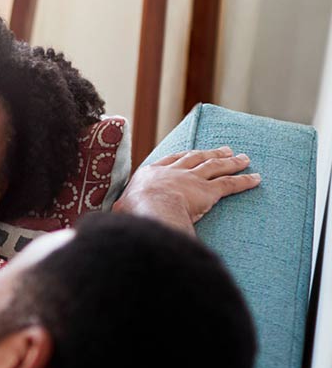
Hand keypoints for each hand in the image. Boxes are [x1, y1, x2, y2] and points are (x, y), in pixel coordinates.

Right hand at [115, 147, 259, 229]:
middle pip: (197, 158)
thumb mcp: (120, 209)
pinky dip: (245, 181)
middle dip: (212, 153)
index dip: (183, 156)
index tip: (192, 153)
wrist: (148, 211)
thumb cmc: (131, 213)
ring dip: (231, 161)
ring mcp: (191, 180)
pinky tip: (256, 178)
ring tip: (244, 158)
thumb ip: (122, 211)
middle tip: (225, 149)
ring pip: (215, 167)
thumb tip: (112, 218)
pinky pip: (230, 184)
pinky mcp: (208, 191)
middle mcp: (173, 172)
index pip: (171, 160)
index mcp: (151, 174)